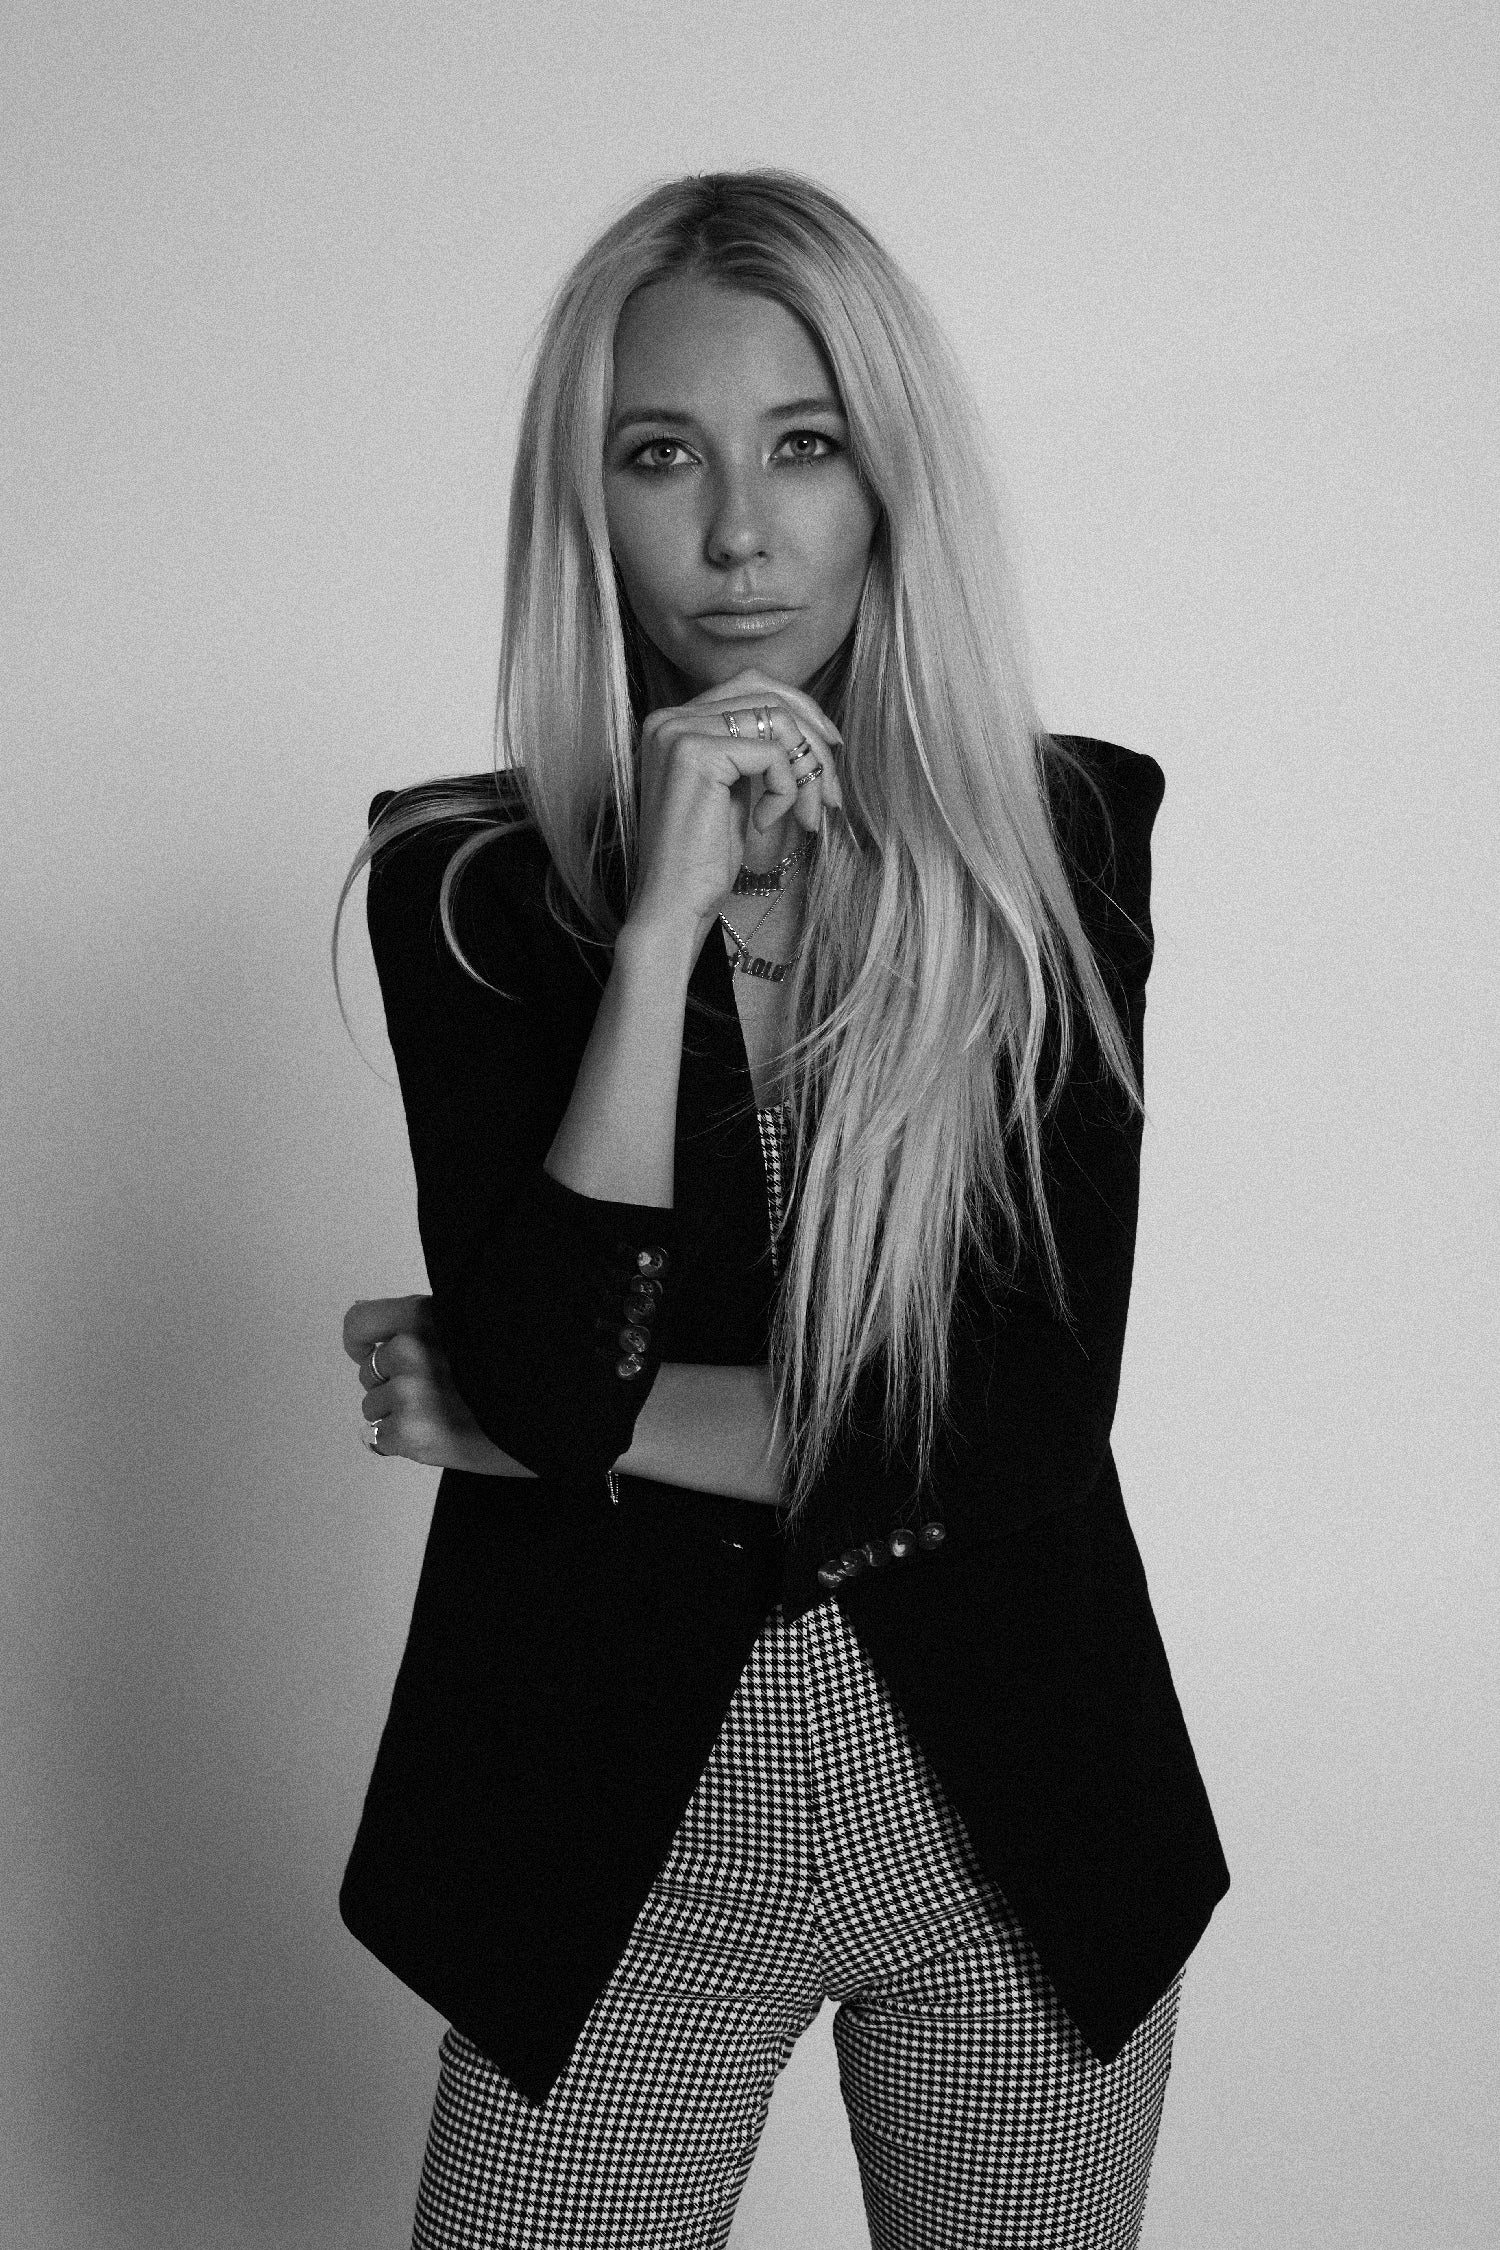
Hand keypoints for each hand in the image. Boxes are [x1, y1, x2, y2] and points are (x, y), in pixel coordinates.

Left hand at [342, 1294, 538, 1476]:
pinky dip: (401, 1443)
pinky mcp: (412, 1434)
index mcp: (428, 1316)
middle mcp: (413, 1350)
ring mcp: (411, 1393)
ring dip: (397, 1415)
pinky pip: (380, 1439)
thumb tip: (376, 1340)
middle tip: (435, 1394)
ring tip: (442, 1416)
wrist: (549, 1421)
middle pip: (369, 1371)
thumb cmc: (517, 1374)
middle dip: (391, 1384)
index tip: (372, 1355)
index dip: (362, 1343)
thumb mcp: (474, 1328)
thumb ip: (430, 1327)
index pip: (360, 1322)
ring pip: (372, 1407)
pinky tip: (436, 1438)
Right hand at [629, 667, 843, 945]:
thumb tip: (812, 726)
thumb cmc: (704, 860)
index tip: (830, 750)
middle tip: (831, 792)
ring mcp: (679, 732)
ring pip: (777, 720)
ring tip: (807, 815)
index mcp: (675, 721)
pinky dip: (784, 790)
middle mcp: (670, 718)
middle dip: (812, 741)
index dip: (802, 712)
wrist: (672, 906)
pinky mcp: (696, 754)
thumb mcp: (735, 791)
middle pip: (769, 694)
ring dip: (806, 770)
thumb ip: (756, 751)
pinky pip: (772, 754)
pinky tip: (765, 824)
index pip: (753, 685)